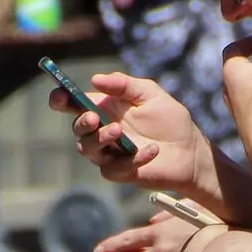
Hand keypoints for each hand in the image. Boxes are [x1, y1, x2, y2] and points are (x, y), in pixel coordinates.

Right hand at [50, 71, 209, 191]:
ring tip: (119, 131)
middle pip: (77, 129)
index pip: (74, 104)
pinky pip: (114, 169)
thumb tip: (95, 79)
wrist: (192, 151)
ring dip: (100, 140)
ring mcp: (110, 153)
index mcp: (105, 109)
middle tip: (95, 118)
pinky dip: (134, 158)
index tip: (59, 97)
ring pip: (89, 150)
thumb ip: (125, 85)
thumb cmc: (171, 120)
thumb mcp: (151, 94)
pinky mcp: (122, 172)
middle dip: (81, 123)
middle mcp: (102, 131)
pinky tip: (153, 150)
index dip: (61, 100)